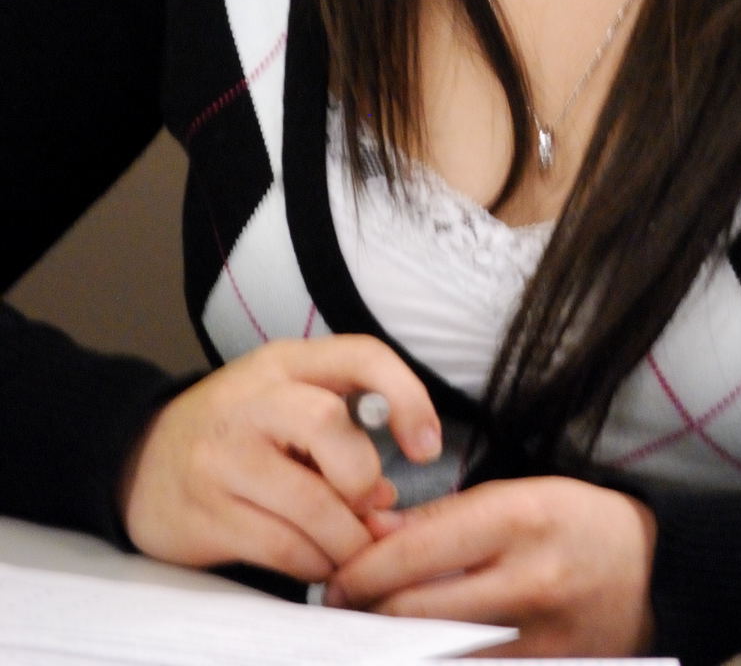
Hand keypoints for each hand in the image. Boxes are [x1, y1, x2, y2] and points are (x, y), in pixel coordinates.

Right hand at [118, 335, 441, 582]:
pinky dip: (314, 562)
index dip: (407, 397)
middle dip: (362, 477)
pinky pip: (282, 546)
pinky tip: (317, 562)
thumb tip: (389, 500)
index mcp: (283, 363)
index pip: (360, 355)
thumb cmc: (236, 432)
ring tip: (351, 548)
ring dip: (346, 538)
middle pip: (330, 424)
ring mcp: (223, 458)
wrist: (138, 462)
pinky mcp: (205, 513)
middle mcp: (252, 401)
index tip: (426, 446)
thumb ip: (342, 433)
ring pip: (311, 501)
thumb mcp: (285, 404)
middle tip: (367, 506)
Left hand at [324, 475, 656, 656]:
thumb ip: (442, 518)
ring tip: (373, 629)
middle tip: (339, 609)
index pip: (414, 553)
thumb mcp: (516, 494)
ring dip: (394, 644)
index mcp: (519, 519)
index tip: (334, 578)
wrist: (654, 572)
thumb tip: (371, 534)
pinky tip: (419, 649)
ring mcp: (538, 639)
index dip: (360, 571)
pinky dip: (437, 660)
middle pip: (415, 612)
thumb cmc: (578, 523)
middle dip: (365, 614)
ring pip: (435, 653)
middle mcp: (528, 581)